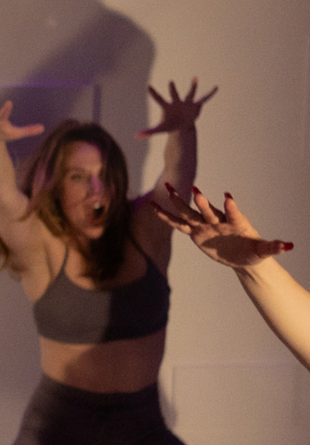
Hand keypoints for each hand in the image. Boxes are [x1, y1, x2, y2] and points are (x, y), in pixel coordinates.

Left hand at [138, 78, 216, 139]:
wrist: (182, 126)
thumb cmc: (169, 125)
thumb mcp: (159, 129)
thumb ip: (148, 132)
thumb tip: (136, 136)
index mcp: (167, 107)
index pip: (158, 99)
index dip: (153, 93)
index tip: (147, 86)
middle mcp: (177, 102)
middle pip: (174, 95)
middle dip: (173, 89)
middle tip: (170, 82)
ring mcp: (186, 103)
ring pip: (190, 94)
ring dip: (193, 87)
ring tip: (195, 78)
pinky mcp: (195, 105)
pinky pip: (204, 98)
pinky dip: (210, 94)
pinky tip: (216, 87)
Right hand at [154, 187, 292, 269]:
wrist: (244, 255)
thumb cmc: (255, 251)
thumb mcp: (264, 251)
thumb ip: (274, 247)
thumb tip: (289, 246)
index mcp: (236, 223)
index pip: (233, 214)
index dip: (231, 207)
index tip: (229, 197)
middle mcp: (219, 221)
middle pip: (208, 211)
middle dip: (201, 202)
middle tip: (195, 191)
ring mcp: (205, 226)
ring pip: (189, 213)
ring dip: (179, 202)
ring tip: (168, 189)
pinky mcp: (196, 232)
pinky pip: (179, 224)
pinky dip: (168, 217)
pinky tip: (156, 209)